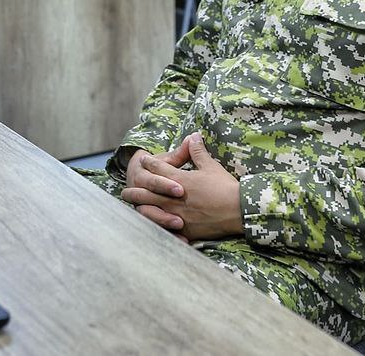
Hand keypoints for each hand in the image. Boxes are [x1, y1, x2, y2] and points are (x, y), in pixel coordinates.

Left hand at [122, 134, 243, 241]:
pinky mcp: (184, 229)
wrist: (238, 210)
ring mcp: (177, 215)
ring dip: (140, 207)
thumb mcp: (210, 166)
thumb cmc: (225, 187)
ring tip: (132, 208)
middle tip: (125, 189)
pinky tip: (150, 226)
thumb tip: (193, 135)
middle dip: (136, 189)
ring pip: (152, 211)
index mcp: (179, 180)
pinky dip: (155, 225)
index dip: (150, 163)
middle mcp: (174, 198)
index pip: (159, 169)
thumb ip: (197, 151)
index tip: (142, 160)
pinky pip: (164, 228)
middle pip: (148, 192)